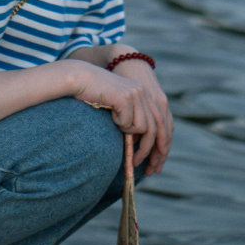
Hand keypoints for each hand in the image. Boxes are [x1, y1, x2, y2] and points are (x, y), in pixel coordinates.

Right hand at [63, 60, 173, 174]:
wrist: (81, 79)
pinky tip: (111, 114)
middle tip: (139, 165)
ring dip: (129, 134)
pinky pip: (128, 123)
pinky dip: (119, 124)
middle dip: (149, 150)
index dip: (162, 144)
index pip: (162, 123)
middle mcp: (144, 93)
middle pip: (156, 128)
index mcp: (146, 95)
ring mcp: (136, 93)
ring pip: (143, 127)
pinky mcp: (126, 97)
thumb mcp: (120, 107)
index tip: (157, 163)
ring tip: (118, 127)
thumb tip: (141, 143)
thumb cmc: (96, 95)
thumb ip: (133, 118)